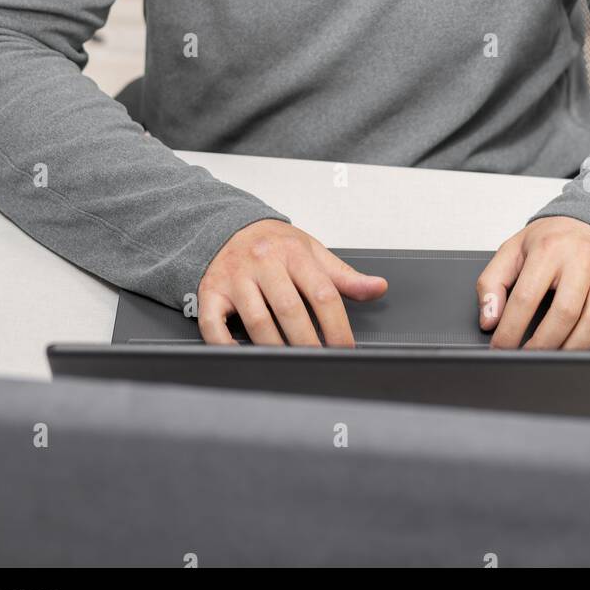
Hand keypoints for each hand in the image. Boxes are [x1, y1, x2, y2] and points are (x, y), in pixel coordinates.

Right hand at [198, 220, 387, 346]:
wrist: (228, 226)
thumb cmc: (274, 244)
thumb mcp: (312, 252)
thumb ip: (344, 275)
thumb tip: (378, 287)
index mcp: (292, 252)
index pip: (322, 293)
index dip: (337, 326)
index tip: (344, 347)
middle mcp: (263, 262)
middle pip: (290, 310)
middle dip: (309, 343)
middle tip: (320, 361)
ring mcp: (235, 277)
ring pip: (257, 322)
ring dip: (277, 348)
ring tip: (292, 362)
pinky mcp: (211, 291)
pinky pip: (213, 325)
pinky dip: (227, 344)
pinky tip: (245, 353)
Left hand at [477, 217, 589, 350]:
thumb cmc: (553, 239)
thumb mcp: (513, 249)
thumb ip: (492, 282)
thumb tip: (488, 319)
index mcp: (549, 249)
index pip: (526, 297)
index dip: (510, 329)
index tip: (501, 347)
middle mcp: (582, 261)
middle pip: (564, 314)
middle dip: (542, 345)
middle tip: (527, 357)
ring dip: (572, 348)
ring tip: (554, 355)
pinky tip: (587, 348)